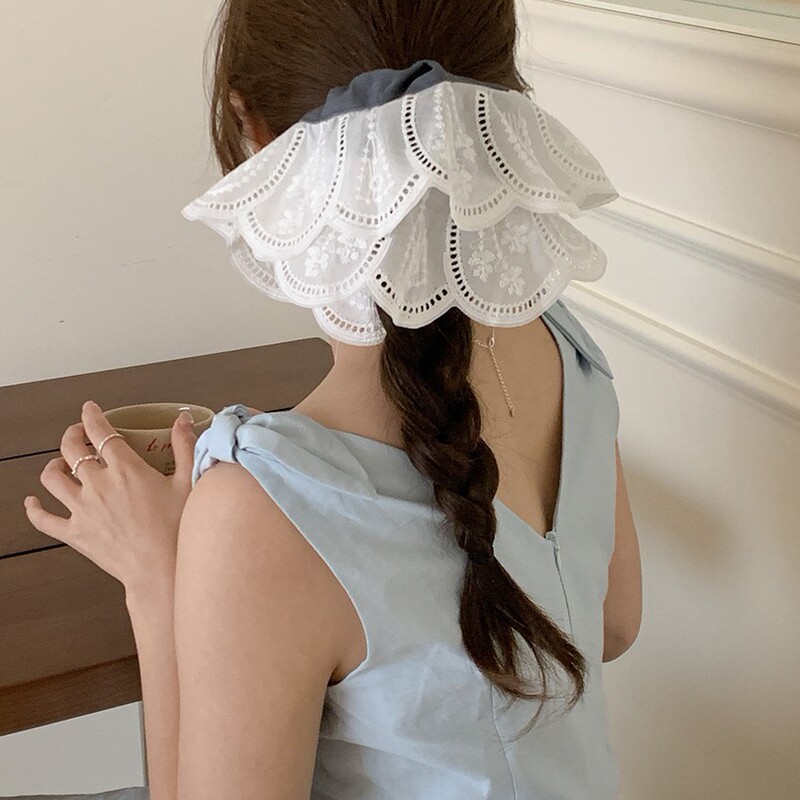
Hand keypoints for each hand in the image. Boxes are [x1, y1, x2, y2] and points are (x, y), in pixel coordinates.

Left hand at [23, 400, 197, 596]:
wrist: (161, 569)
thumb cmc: (177, 529)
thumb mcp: (188, 482)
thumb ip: (184, 446)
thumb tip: (182, 419)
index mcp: (126, 469)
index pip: (101, 431)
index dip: (92, 416)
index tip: (90, 409)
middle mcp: (98, 485)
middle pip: (72, 449)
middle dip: (72, 434)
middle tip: (78, 433)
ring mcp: (82, 509)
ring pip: (52, 478)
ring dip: (53, 465)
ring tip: (61, 463)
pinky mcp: (75, 533)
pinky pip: (43, 519)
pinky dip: (34, 508)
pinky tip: (33, 502)